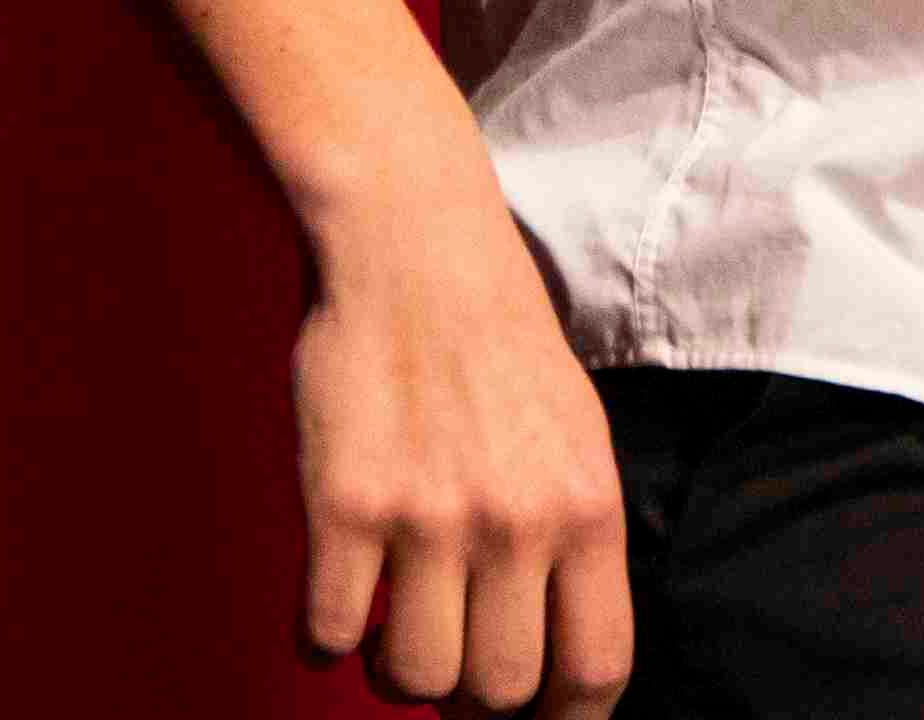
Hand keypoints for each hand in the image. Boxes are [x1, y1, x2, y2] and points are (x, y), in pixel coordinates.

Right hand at [292, 155, 634, 707]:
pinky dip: (328, 634)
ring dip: (396, 672)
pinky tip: (338, 594)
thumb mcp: (578, 435)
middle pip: (500, 692)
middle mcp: (517, 522)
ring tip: (392, 627)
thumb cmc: (500, 344)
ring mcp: (429, 517)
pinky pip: (331, 634)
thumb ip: (573, 537)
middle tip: (451, 658)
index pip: (596, 670)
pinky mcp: (345, 505)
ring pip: (414, 679)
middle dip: (472, 699)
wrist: (417, 249)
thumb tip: (553, 652)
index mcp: (587, 507)